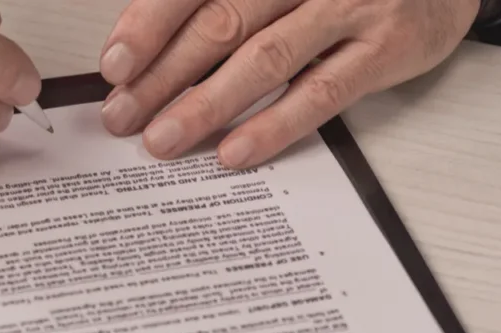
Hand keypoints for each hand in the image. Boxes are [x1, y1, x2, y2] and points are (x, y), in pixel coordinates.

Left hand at [97, 0, 479, 167]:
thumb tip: (147, 54)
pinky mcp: (386, 47)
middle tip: (123, 115)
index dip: (149, 24)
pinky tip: (234, 150)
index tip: (114, 66)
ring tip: (163, 139)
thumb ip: (221, 3)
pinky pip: (321, 92)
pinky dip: (272, 124)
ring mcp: (350, 4)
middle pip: (221, 21)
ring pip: (264, 57)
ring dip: (205, 103)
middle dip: (162, 74)